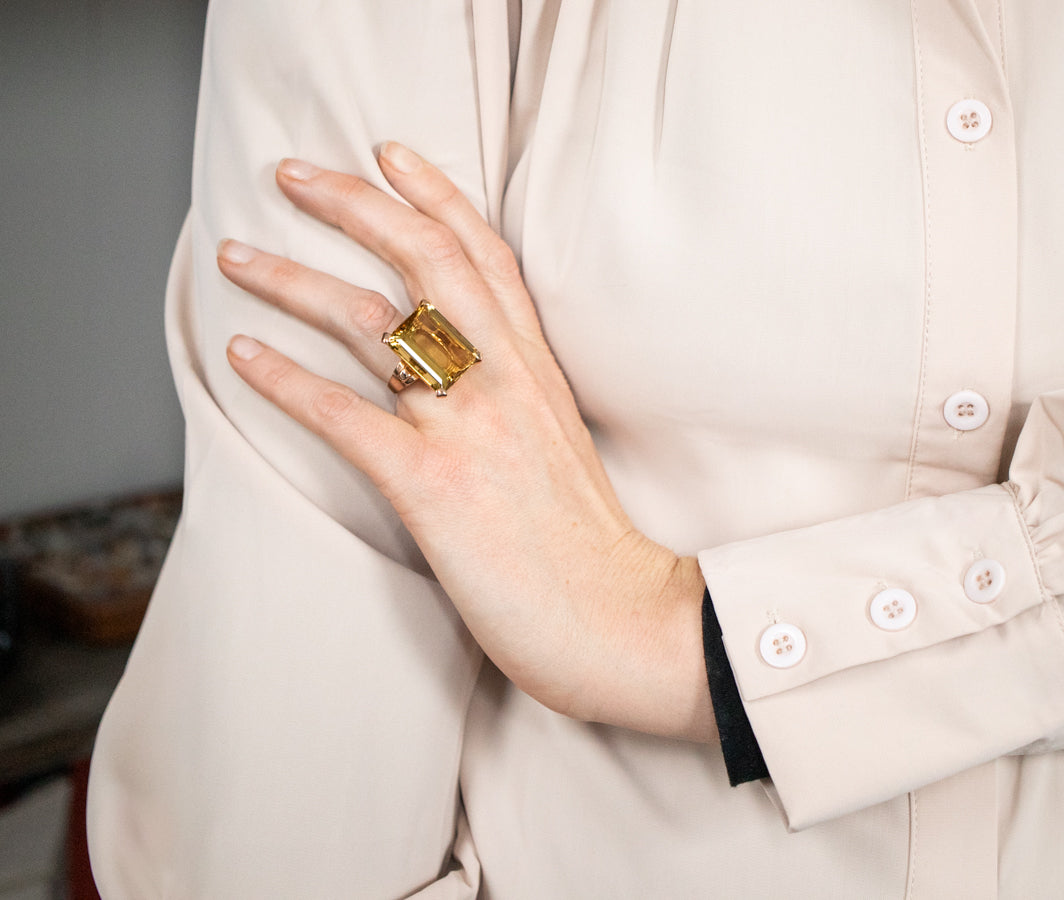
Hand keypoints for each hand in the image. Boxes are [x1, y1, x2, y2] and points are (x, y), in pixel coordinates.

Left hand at [217, 144, 715, 741]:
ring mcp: (469, 428)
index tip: (389, 154)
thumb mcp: (563, 445)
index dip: (434, 193)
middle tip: (291, 173)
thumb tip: (468, 374)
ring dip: (293, 279)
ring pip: (371, 322)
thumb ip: (520, 397)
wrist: (620, 619)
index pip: (485, 253)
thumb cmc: (588, 545)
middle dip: (351, 202)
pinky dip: (285, 379)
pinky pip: (344, 415)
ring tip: (238, 255)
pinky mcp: (433, 485)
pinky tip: (243, 355)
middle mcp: (505, 379)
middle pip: (423, 258)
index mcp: (538, 368)